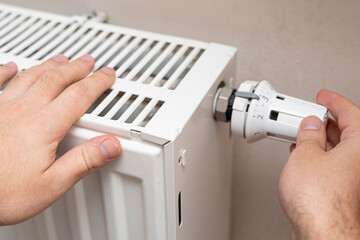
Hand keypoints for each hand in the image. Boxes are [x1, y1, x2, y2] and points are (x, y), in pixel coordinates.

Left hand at [0, 55, 120, 224]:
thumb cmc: (1, 194)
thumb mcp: (52, 184)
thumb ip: (84, 161)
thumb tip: (110, 145)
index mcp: (43, 126)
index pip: (79, 96)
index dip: (97, 83)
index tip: (106, 75)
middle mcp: (22, 111)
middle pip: (56, 79)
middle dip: (76, 68)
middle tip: (88, 62)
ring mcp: (1, 109)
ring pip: (30, 77)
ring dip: (49, 66)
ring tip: (60, 60)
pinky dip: (5, 71)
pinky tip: (10, 66)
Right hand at [278, 89, 359, 239]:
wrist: (320, 232)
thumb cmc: (320, 201)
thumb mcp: (305, 155)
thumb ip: (308, 135)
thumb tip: (310, 125)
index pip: (353, 114)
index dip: (335, 101)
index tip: (325, 96)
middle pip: (348, 132)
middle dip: (327, 122)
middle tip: (311, 115)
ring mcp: (353, 177)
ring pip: (339, 149)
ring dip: (320, 140)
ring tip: (302, 134)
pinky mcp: (341, 190)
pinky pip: (331, 164)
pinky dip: (318, 156)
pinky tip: (303, 155)